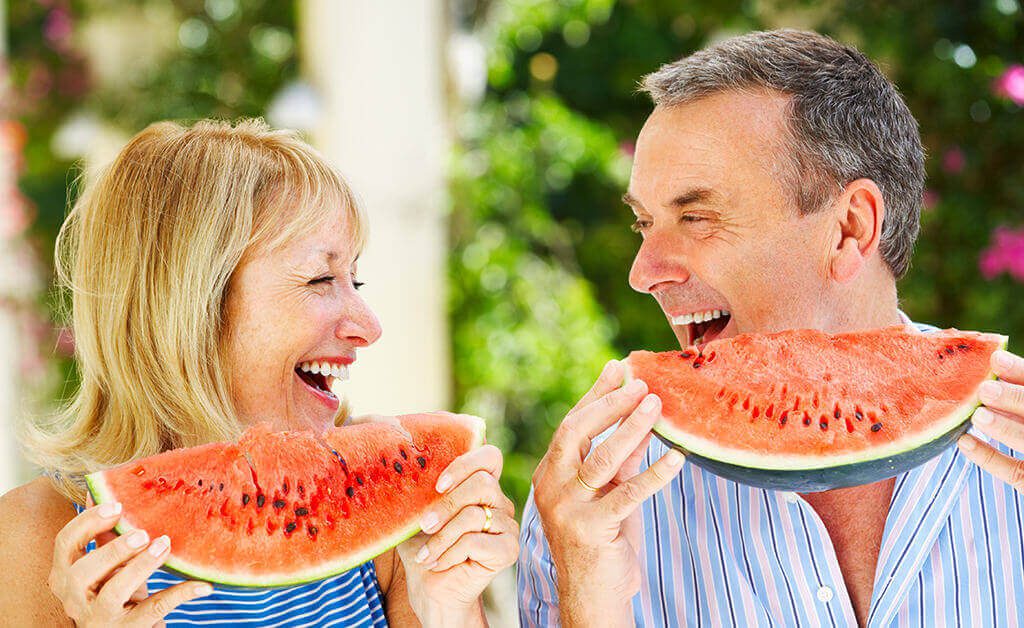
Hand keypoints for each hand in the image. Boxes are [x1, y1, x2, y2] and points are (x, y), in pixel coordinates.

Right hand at [48, 501, 212, 626]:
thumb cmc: (116, 591)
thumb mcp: (107, 564)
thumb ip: (104, 535)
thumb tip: (103, 490)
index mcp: (65, 574)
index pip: (64, 543)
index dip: (87, 522)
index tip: (116, 505)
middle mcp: (75, 599)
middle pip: (82, 571)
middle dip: (113, 549)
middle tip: (143, 533)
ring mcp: (100, 617)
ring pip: (114, 592)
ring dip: (141, 566)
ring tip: (165, 544)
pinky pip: (153, 610)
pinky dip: (179, 594)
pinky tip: (202, 583)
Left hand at [395, 444, 517, 626]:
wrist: (432, 590)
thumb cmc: (425, 549)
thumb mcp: (416, 516)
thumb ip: (419, 491)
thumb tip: (403, 471)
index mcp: (481, 487)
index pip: (489, 457)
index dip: (466, 463)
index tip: (438, 485)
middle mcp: (499, 503)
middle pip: (482, 483)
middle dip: (446, 505)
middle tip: (424, 524)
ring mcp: (507, 526)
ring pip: (473, 515)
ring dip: (442, 537)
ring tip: (425, 554)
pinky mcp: (508, 549)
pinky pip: (475, 541)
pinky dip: (450, 553)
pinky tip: (439, 563)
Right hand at [531, 359, 683, 627]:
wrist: (592, 598)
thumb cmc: (602, 544)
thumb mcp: (608, 495)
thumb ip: (619, 462)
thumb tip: (641, 420)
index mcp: (550, 474)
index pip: (572, 424)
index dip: (596, 394)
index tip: (618, 368)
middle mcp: (551, 487)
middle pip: (578, 433)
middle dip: (612, 405)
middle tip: (642, 384)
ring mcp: (566, 508)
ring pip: (601, 458)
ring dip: (632, 429)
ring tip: (658, 406)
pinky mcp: (589, 529)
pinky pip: (627, 494)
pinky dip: (655, 474)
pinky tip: (677, 457)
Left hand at [958, 349, 1023, 488]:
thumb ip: (1020, 391)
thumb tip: (993, 365)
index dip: (1023, 373)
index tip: (996, 359)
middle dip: (1016, 400)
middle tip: (985, 389)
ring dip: (1006, 429)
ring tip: (978, 416)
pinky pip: (1017, 474)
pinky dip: (990, 458)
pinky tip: (965, 442)